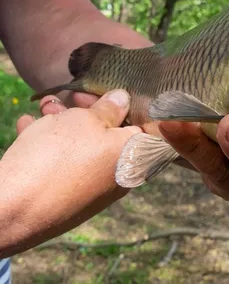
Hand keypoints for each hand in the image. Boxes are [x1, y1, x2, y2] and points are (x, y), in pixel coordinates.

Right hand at [0, 89, 140, 257]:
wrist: (13, 210)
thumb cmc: (59, 156)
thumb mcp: (87, 120)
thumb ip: (110, 108)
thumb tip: (123, 100)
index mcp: (134, 157)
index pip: (141, 125)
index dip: (123, 104)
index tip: (104, 93)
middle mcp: (119, 176)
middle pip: (109, 134)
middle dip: (87, 111)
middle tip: (70, 97)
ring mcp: (94, 190)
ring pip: (83, 147)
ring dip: (65, 123)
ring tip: (45, 108)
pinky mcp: (69, 199)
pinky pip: (66, 166)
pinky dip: (50, 145)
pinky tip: (29, 126)